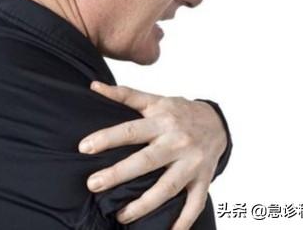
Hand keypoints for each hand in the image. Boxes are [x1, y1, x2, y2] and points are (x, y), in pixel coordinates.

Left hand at [78, 81, 226, 228]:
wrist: (218, 122)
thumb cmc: (179, 112)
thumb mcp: (154, 100)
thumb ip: (124, 95)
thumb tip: (94, 85)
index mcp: (162, 121)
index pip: (130, 130)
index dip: (106, 139)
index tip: (84, 148)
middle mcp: (177, 142)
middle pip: (146, 161)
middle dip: (118, 174)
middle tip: (93, 184)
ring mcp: (192, 163)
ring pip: (167, 187)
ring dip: (144, 204)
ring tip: (120, 216)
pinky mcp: (203, 180)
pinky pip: (194, 204)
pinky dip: (183, 221)